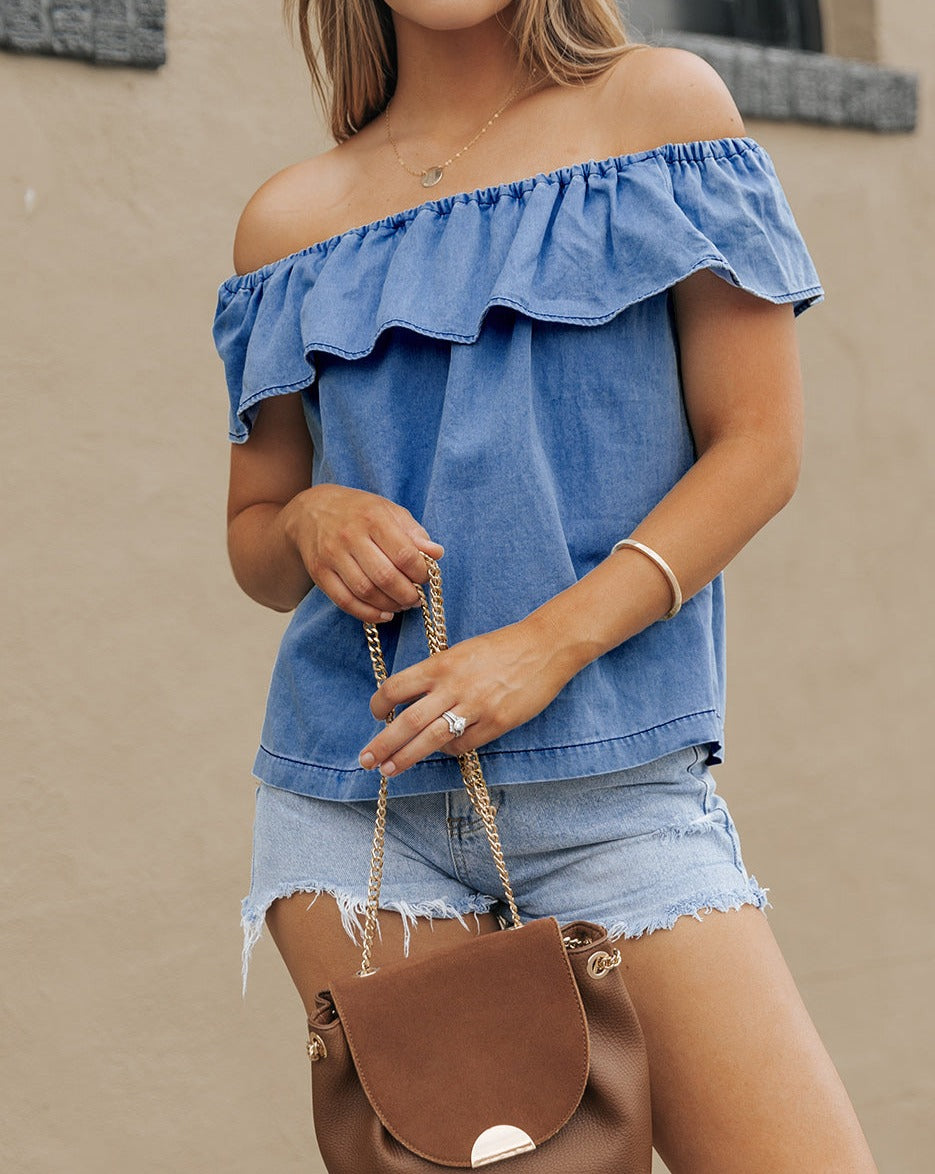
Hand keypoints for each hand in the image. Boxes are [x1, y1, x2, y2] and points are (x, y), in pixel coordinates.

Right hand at [282, 484, 443, 622]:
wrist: (312, 510)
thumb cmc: (360, 512)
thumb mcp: (390, 512)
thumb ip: (414, 533)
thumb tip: (436, 554)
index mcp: (373, 518)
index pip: (404, 554)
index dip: (420, 572)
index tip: (425, 577)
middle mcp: (350, 536)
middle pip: (385, 577)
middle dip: (407, 594)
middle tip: (416, 598)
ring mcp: (332, 555)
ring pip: (366, 592)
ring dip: (390, 605)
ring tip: (402, 605)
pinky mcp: (319, 573)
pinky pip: (345, 601)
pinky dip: (368, 614)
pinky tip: (384, 614)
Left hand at [358, 619, 571, 776]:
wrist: (545, 646)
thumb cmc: (503, 647)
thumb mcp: (462, 651)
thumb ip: (438, 673)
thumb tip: (413, 698)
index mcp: (442, 663)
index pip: (397, 687)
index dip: (380, 704)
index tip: (376, 715)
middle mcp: (454, 685)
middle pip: (407, 720)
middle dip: (383, 743)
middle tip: (366, 760)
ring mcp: (476, 706)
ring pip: (431, 739)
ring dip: (406, 757)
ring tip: (390, 770)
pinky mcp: (497, 722)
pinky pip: (463, 744)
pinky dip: (448, 750)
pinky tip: (443, 750)